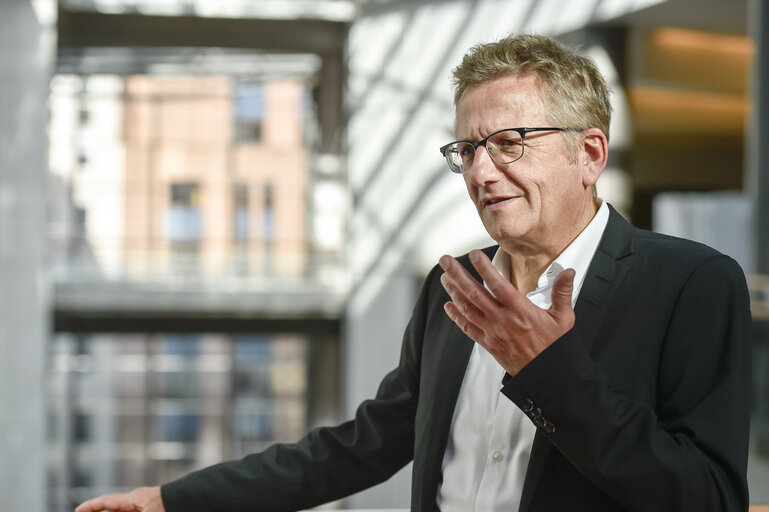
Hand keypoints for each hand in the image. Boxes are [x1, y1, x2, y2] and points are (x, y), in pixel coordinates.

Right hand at [75, 486, 163, 511]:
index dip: (91, 507)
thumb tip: (113, 508)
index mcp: (135, 499)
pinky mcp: (154, 508)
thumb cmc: (171, 505)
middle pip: (114, 509)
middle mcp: (139, 502)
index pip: (107, 502)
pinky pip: (134, 511)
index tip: (77, 511)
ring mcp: (146, 506)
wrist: (196, 499)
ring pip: (125, 511)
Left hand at [439, 250, 575, 375]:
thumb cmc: (553, 347)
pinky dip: (456, 316)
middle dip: (458, 275)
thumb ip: (562, 293)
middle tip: (446, 261)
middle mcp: (502, 320)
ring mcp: (492, 332)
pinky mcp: (487, 343)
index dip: (484, 268)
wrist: (545, 374)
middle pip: (474, 293)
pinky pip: (467, 328)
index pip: (498, 285)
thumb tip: (567, 272)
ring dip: (453, 291)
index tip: (474, 255)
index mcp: (520, 311)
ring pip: (467, 308)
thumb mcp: (563, 318)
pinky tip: (449, 305)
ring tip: (444, 277)